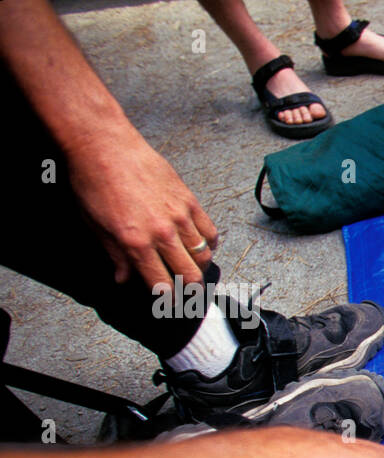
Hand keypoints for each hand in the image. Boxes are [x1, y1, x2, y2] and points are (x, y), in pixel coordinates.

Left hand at [64, 129, 218, 288]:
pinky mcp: (188, 200)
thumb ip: (115, 255)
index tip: (169, 304)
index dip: (168, 300)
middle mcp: (162, 233)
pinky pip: (209, 230)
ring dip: (199, 267)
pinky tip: (202, 245)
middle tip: (186, 292)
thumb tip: (123, 277)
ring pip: (203, 255)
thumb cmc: (94, 180)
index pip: (161, 284)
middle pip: (190, 275)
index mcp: (135, 243)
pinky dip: (209, 243)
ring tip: (193, 269)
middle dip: (189, 290)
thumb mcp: (95, 225)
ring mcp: (179, 216)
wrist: (103, 145)